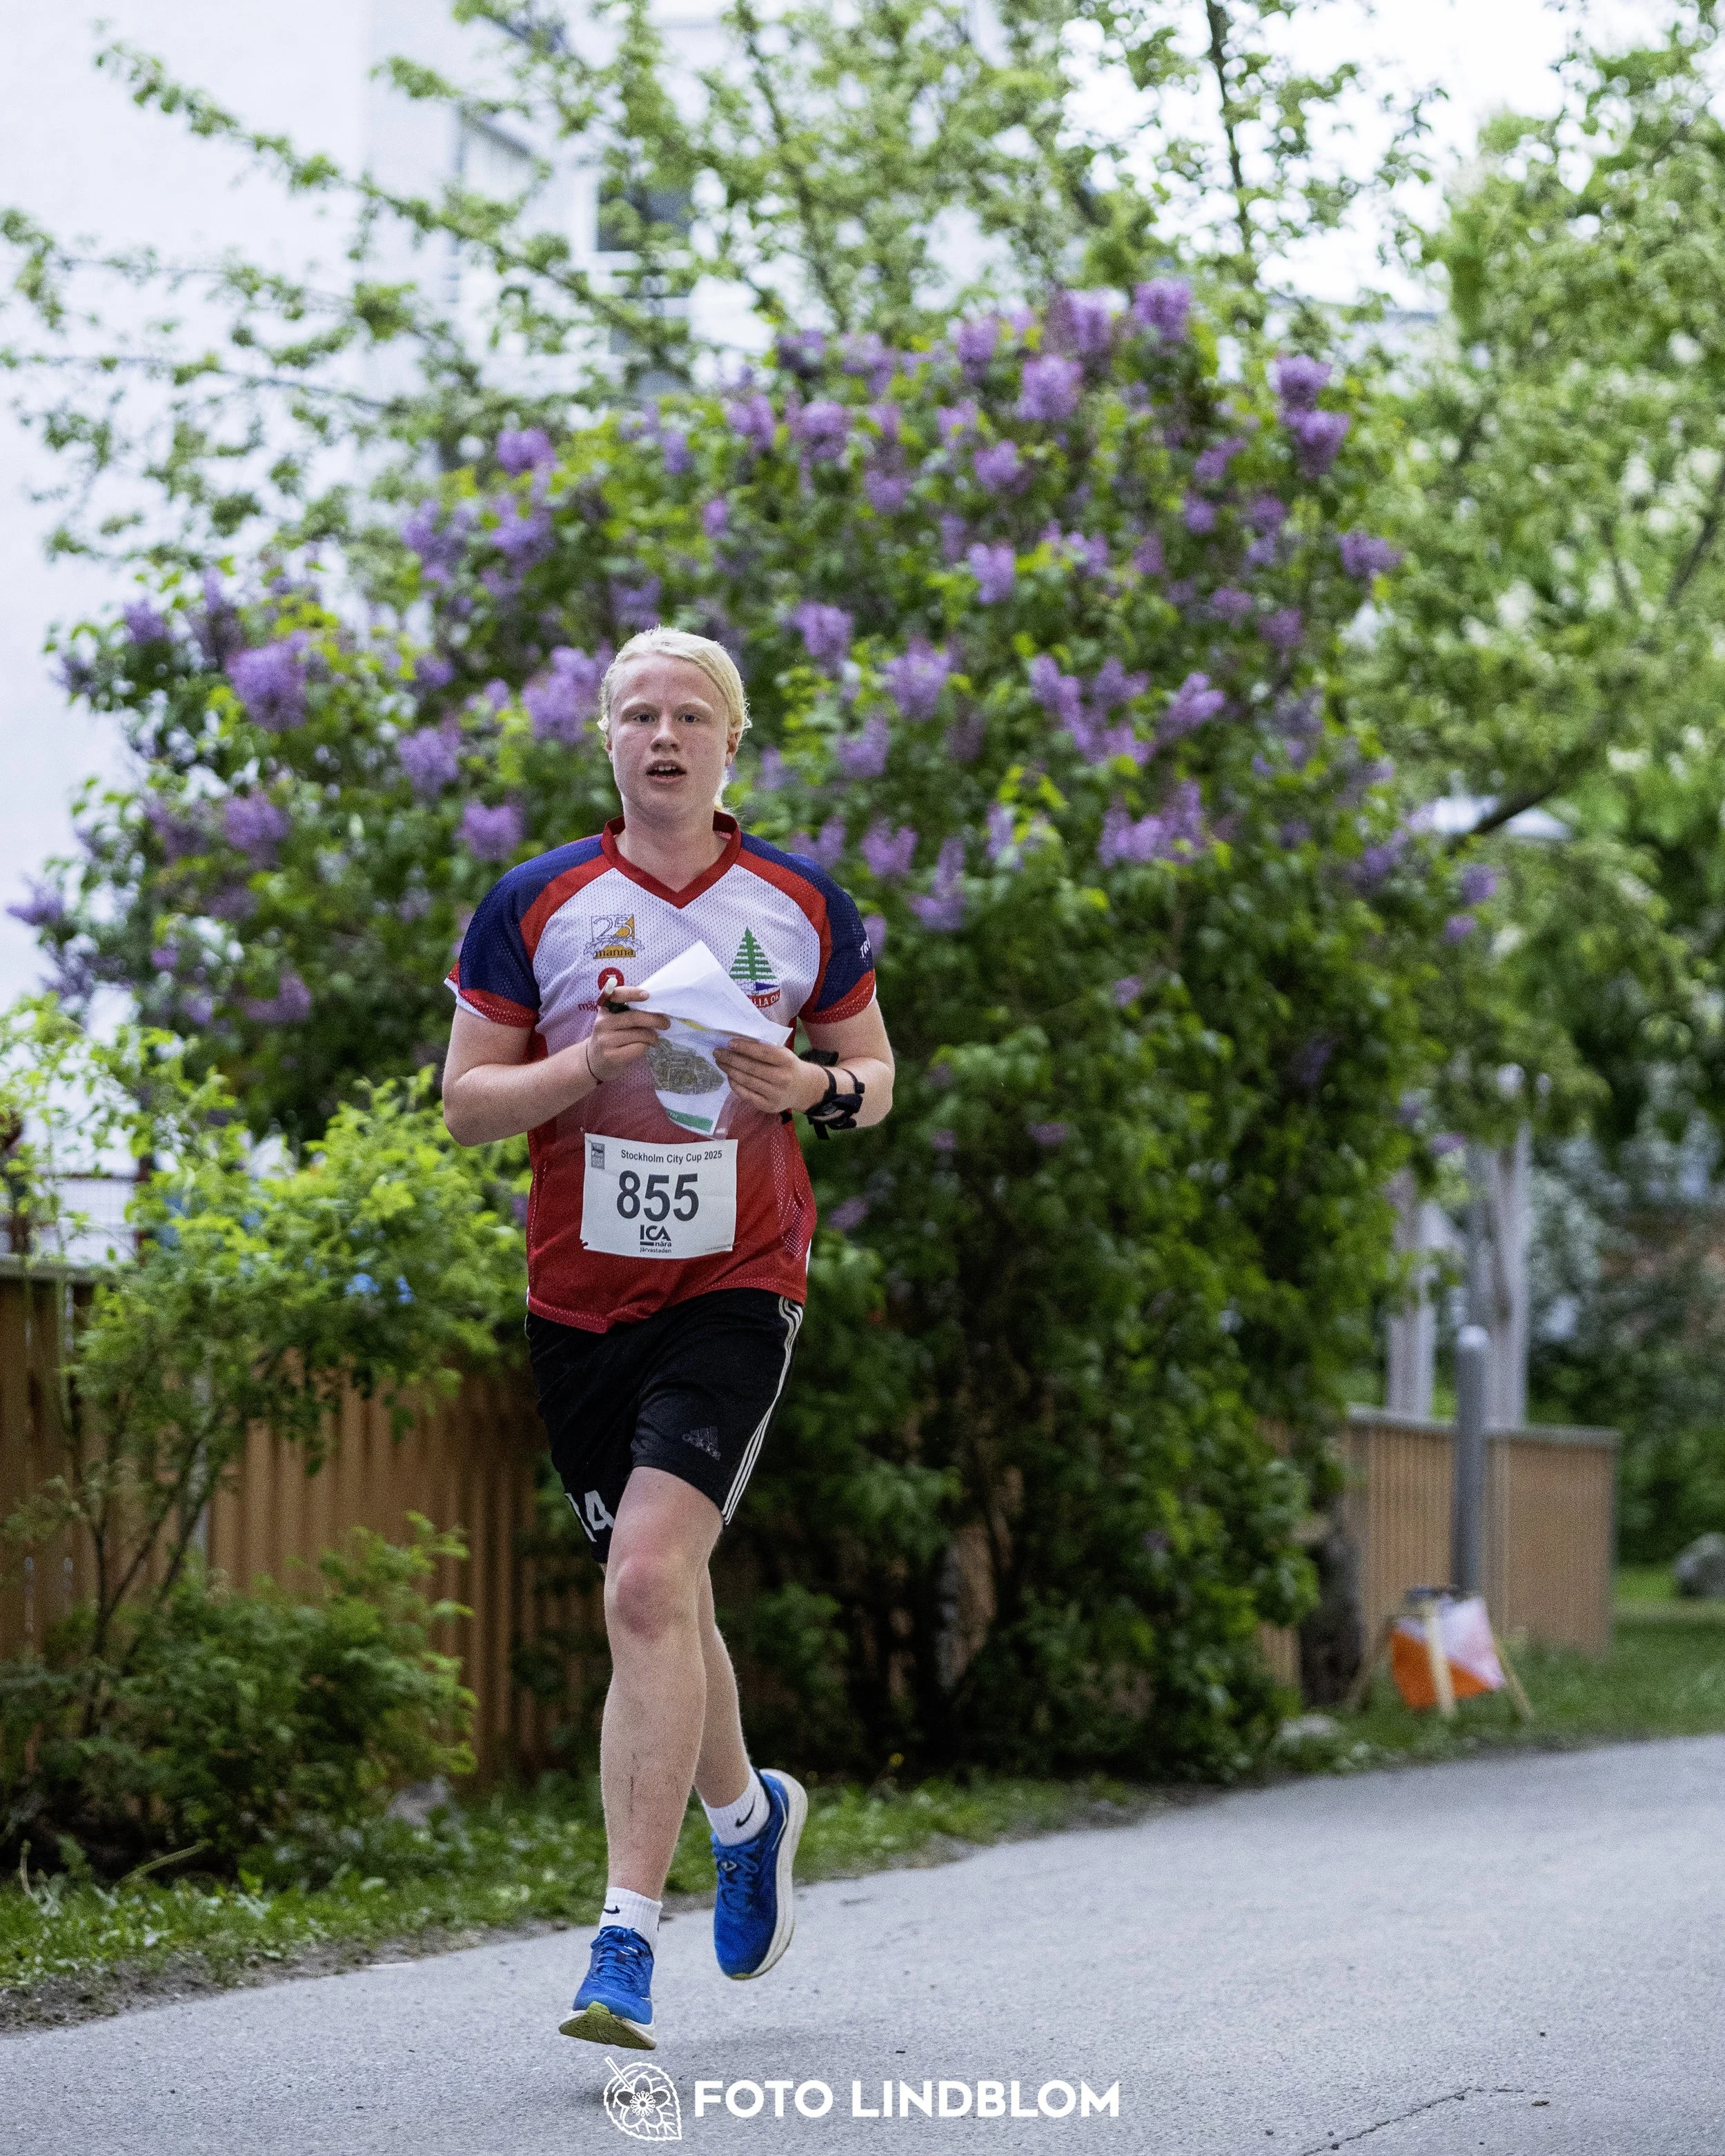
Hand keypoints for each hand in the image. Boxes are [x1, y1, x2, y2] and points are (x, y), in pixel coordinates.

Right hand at [584, 985, 667, 1083]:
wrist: (594, 1061)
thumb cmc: (610, 1036)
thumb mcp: (612, 1020)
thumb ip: (628, 1011)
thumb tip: (657, 1008)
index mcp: (604, 1009)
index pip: (616, 995)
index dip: (632, 993)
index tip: (647, 995)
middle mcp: (602, 1023)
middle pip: (635, 1018)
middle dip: (655, 1020)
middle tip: (666, 1023)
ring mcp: (606, 1040)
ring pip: (640, 1034)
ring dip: (653, 1036)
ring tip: (654, 1039)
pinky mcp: (612, 1056)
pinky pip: (639, 1048)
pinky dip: (646, 1047)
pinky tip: (645, 1047)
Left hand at [714, 1037, 832, 1115]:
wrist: (804, 1088)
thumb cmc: (788, 1067)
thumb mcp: (783, 1054)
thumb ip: (765, 1050)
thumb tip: (736, 1044)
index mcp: (787, 1061)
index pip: (762, 1053)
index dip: (744, 1048)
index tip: (729, 1043)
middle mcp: (782, 1078)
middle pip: (751, 1067)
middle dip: (731, 1059)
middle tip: (718, 1052)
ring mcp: (775, 1094)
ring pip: (747, 1081)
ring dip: (730, 1071)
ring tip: (721, 1062)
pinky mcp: (768, 1106)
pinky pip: (747, 1095)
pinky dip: (735, 1085)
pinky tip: (729, 1076)